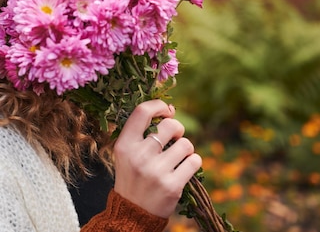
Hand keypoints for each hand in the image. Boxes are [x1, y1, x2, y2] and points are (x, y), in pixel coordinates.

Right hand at [112, 100, 202, 217]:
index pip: (142, 111)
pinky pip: (194, 161)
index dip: (159, 106)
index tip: (167, 111)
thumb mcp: (127, 153)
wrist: (132, 213)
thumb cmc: (133, 177)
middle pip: (171, 125)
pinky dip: (193, 162)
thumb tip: (171, 109)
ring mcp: (156, 171)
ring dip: (186, 149)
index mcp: (125, 145)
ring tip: (178, 158)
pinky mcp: (172, 185)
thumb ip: (143, 132)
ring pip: (186, 144)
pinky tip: (184, 169)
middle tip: (174, 139)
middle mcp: (139, 156)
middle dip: (178, 129)